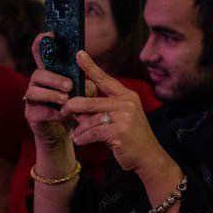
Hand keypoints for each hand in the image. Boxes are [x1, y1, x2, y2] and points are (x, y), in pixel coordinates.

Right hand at [23, 33, 76, 149]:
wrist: (67, 136)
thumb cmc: (75, 111)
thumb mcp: (84, 96)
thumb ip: (86, 86)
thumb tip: (88, 82)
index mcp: (50, 75)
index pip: (41, 55)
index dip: (42, 42)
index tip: (50, 34)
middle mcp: (38, 85)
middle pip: (38, 73)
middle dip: (53, 78)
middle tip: (69, 86)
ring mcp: (32, 100)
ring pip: (34, 91)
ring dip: (51, 94)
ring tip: (65, 99)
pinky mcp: (31, 115)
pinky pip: (37, 110)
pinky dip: (52, 112)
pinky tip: (63, 115)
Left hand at [61, 51, 166, 175]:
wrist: (149, 158)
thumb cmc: (131, 138)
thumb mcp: (119, 119)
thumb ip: (100, 111)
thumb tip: (77, 109)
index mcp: (127, 96)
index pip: (105, 79)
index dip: (90, 67)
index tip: (78, 54)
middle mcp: (127, 103)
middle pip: (91, 101)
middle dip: (73, 106)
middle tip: (64, 111)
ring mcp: (124, 117)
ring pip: (90, 119)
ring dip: (79, 129)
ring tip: (76, 135)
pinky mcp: (119, 131)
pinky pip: (92, 132)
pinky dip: (83, 138)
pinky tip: (80, 141)